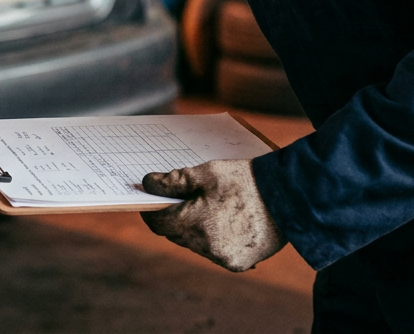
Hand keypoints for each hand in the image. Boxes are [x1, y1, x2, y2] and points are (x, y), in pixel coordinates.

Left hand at [140, 159, 285, 271]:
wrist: (288, 198)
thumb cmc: (245, 181)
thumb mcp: (205, 173)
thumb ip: (173, 181)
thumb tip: (148, 185)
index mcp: (197, 224)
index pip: (159, 223)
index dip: (152, 209)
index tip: (151, 197)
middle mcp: (209, 248)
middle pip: (176, 234)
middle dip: (173, 216)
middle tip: (178, 198)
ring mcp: (225, 259)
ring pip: (193, 244)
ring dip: (191, 228)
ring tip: (203, 207)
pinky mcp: (239, 264)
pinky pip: (213, 252)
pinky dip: (210, 238)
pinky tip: (220, 220)